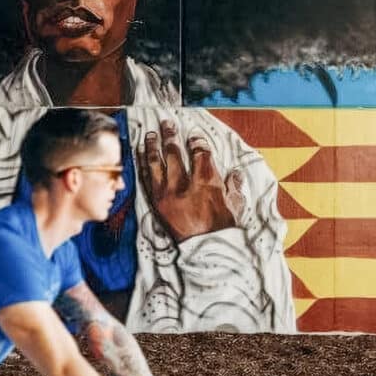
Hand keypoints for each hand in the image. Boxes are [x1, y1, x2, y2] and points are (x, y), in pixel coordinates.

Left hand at [139, 120, 244, 242]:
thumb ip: (234, 187)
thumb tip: (235, 173)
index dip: (196, 141)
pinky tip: (140, 153)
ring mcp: (167, 193)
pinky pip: (146, 178)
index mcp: (207, 182)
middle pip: (174, 152)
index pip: (200, 152)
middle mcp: (184, 184)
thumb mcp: (235, 206)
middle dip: (170, 135)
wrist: (204, 252)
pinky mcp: (156, 203)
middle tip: (167, 124)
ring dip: (152, 145)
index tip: (194, 135)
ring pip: (156, 162)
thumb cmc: (222, 230)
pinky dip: (143, 163)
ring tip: (150, 134)